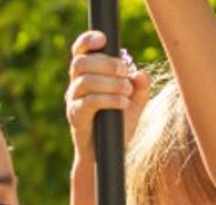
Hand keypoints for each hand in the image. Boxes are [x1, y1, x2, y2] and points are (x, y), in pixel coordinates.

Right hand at [66, 31, 150, 156]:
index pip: (80, 51)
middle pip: (81, 62)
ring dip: (110, 82)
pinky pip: (89, 102)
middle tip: (125, 72)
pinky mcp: (75, 117)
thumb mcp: (136, 102)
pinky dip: (109, 99)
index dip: (87, 40)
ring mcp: (73, 101)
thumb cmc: (119, 123)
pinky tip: (122, 103)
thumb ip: (141, 86)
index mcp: (87, 74)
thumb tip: (140, 74)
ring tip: (126, 91)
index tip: (104, 39)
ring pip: (85, 81)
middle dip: (106, 63)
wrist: (108, 153)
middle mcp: (76, 85)